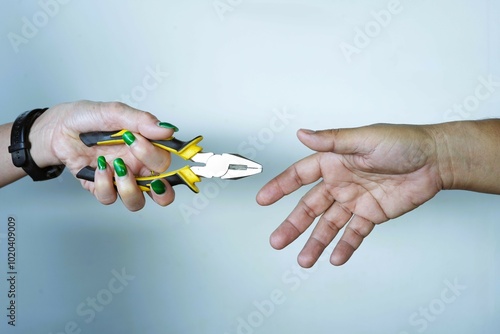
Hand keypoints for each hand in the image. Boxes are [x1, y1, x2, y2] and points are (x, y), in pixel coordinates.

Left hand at [30, 100, 177, 210]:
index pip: (169, 163)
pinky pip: (110, 197)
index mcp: (147, 148)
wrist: (55, 128)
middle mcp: (137, 167)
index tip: (145, 143)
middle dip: (156, 180)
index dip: (165, 160)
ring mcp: (120, 179)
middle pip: (163, 190)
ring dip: (130, 188)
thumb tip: (167, 128)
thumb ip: (141, 121)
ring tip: (118, 167)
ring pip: (137, 202)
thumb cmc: (86, 117)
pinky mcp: (101, 188)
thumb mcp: (114, 112)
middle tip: (137, 159)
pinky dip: (105, 183)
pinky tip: (99, 167)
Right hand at [257, 124, 443, 266]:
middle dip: (293, 225)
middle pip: (310, 207)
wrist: (436, 161)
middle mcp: (340, 182)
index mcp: (333, 161)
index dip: (280, 187)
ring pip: (329, 224)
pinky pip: (354, 233)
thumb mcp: (364, 139)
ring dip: (316, 242)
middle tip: (277, 241)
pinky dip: (345, 246)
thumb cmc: (402, 143)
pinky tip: (335, 258)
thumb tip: (302, 134)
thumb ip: (332, 140)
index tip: (262, 200)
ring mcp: (354, 200)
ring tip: (304, 260)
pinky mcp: (372, 214)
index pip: (299, 176)